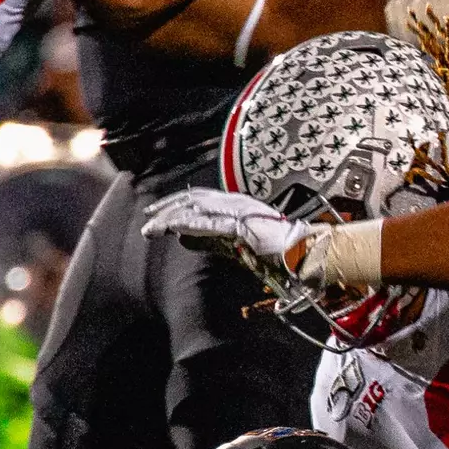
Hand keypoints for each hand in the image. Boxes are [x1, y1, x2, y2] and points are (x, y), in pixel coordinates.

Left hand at [142, 190, 319, 281]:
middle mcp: (234, 201)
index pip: (198, 198)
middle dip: (167, 207)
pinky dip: (191, 224)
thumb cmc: (275, 248)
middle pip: (192, 198)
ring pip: (196, 208)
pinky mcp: (241, 224)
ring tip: (153, 227)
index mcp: (234, 202)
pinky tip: (174, 228)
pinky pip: (210, 223)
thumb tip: (184, 239)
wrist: (300, 250)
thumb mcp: (237, 241)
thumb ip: (213, 238)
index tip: (157, 212)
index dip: (175, 203)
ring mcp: (237, 210)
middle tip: (147, 217)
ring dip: (172, 217)